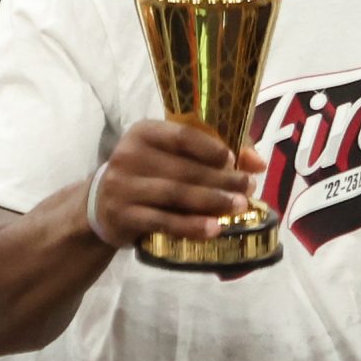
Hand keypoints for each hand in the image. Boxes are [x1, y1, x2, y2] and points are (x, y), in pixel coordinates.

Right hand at [88, 119, 265, 249]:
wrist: (101, 206)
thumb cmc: (148, 174)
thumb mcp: (172, 156)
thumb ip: (214, 152)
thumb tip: (259, 162)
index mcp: (144, 132)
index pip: (182, 135)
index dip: (212, 148)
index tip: (235, 160)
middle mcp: (129, 155)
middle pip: (184, 168)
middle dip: (221, 179)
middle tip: (248, 188)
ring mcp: (124, 186)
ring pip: (176, 194)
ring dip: (212, 201)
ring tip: (239, 207)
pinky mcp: (123, 215)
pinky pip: (163, 221)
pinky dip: (190, 226)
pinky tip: (214, 229)